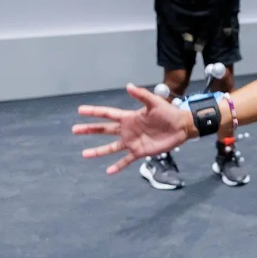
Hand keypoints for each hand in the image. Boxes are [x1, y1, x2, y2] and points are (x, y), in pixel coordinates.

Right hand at [73, 84, 193, 174]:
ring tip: (84, 154)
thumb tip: (128, 86)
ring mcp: (132, 142)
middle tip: (74, 130)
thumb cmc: (169, 113)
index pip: (108, 114)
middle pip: (104, 130)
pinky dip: (117, 166)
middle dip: (89, 130)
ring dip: (98, 151)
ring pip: (111, 147)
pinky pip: (126, 161)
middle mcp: (127, 130)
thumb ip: (141, 95)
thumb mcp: (154, 102)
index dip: (94, 112)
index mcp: (129, 117)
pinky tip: (108, 171)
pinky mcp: (140, 152)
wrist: (181, 127)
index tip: (80, 110)